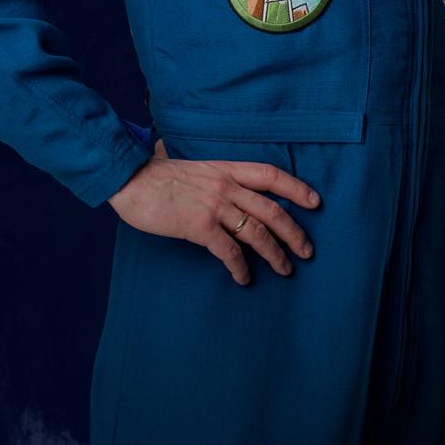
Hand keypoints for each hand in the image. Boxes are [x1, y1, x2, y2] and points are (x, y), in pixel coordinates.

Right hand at [108, 139, 319, 285]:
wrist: (129, 179)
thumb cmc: (155, 175)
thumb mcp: (192, 166)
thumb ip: (210, 173)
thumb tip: (200, 167)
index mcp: (228, 169)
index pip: (272, 176)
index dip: (297, 188)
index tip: (315, 202)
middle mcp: (227, 187)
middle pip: (272, 209)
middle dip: (294, 232)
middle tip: (307, 250)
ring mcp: (214, 206)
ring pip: (256, 232)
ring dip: (274, 253)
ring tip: (286, 269)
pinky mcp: (198, 226)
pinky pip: (227, 250)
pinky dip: (239, 267)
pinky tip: (244, 278)